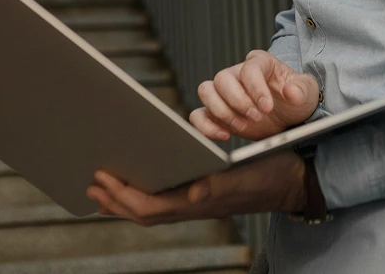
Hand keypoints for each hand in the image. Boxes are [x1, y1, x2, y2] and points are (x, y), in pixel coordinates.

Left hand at [86, 150, 306, 222]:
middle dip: (115, 201)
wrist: (293, 179)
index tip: (102, 178)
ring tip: (105, 188)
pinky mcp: (205, 195)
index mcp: (199, 201)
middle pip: (145, 212)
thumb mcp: (245, 173)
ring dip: (126, 201)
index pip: (150, 208)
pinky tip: (143, 182)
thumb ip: (218, 185)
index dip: (122, 197)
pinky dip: (147, 194)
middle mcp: (195, 206)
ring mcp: (199, 203)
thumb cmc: (270, 172)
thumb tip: (193, 193)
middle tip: (92, 182)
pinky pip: (166, 201)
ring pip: (153, 210)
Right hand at [190, 49, 318, 140]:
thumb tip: (291, 91)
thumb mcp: (307, 92)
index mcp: (260, 62)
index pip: (249, 69)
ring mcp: (224, 92)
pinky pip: (198, 114)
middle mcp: (238, 73)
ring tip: (241, 126)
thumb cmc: (295, 99)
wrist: (288, 117)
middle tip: (255, 117)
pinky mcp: (216, 112)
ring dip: (221, 111)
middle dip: (237, 101)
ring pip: (206, 91)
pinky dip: (205, 125)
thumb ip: (301, 90)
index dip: (256, 88)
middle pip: (223, 78)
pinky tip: (224, 135)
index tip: (267, 107)